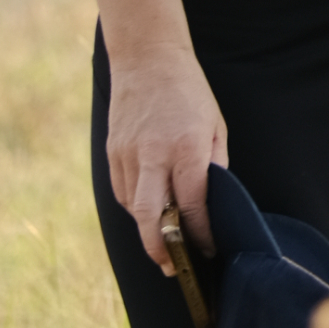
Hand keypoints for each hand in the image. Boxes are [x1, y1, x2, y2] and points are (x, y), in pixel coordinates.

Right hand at [104, 47, 227, 270]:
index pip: (192, 205)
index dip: (200, 234)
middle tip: (174, 269)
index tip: (208, 249)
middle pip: (151, 216)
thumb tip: (211, 204)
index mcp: (186, 147)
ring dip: (148, 231)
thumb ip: (214, 166)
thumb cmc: (190, 93)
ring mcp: (127, 154)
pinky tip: (149, 212)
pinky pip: (122, 192)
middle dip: (162, 249)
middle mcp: (153, 154)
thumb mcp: (216, 125)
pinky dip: (135, 207)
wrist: (147, 59)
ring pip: (133, 208)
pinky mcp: (112, 152)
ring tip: (165, 247)